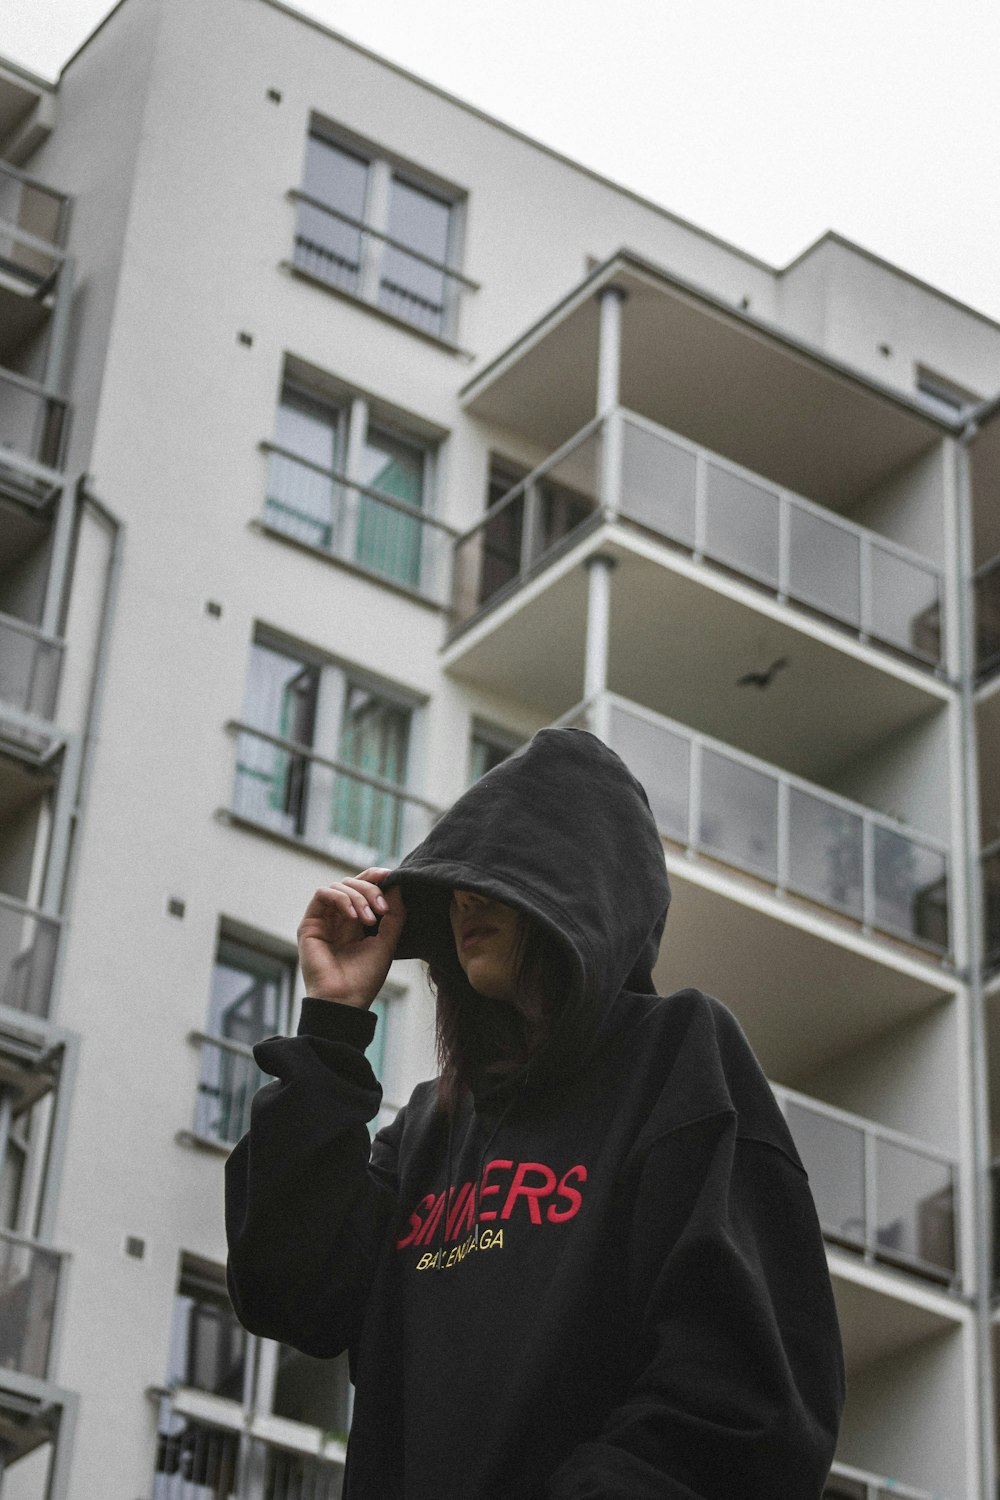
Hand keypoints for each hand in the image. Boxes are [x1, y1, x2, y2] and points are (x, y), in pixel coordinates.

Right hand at [297, 869, 405, 1007]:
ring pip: (339, 885)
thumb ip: (394, 914)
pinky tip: (352, 916)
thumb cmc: (365, 977)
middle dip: (370, 889)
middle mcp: (339, 917)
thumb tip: (397, 885)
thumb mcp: (387, 942)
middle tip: (382, 909)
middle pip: (352, 882)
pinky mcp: (309, 923)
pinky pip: (322, 894)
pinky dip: (341, 898)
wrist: (345, 1000)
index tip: (391, 876)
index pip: (364, 887)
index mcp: (357, 921)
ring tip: (370, 919)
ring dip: (358, 897)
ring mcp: (324, 919)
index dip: (375, 877)